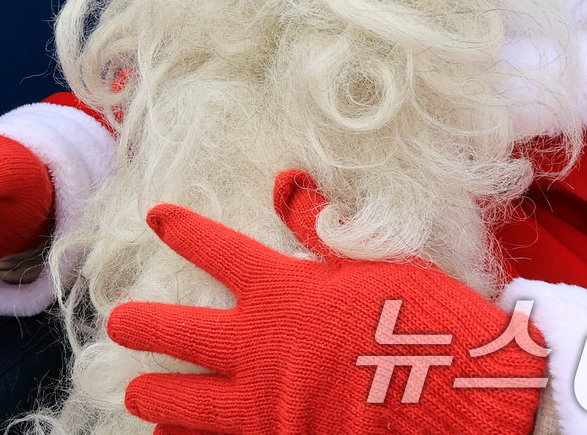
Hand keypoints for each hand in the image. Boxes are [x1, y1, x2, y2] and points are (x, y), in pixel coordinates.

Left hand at [106, 171, 548, 434]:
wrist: (466, 403)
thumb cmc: (431, 326)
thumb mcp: (379, 264)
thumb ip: (321, 227)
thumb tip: (285, 181)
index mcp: (283, 291)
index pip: (216, 249)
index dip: (183, 230)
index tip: (157, 217)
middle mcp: (260, 346)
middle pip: (175, 332)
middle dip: (139, 326)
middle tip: (120, 323)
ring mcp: (264, 404)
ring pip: (180, 400)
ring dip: (153, 395)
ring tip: (137, 392)